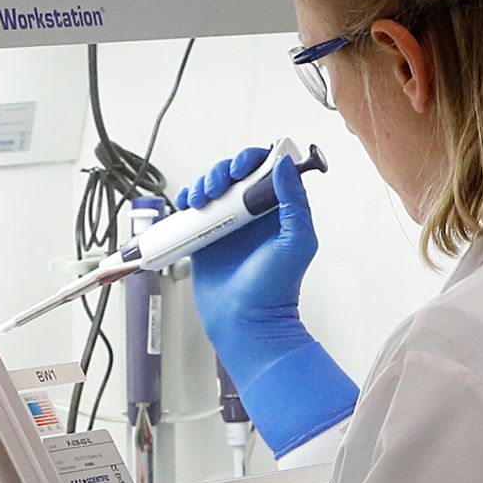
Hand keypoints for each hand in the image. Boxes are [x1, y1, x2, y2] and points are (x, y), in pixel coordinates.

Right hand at [176, 148, 317, 371]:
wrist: (245, 321)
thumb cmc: (275, 290)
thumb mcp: (296, 242)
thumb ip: (294, 201)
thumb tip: (285, 164)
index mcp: (278, 210)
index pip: (266, 170)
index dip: (251, 161)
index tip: (241, 170)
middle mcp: (253, 213)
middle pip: (234, 174)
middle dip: (221, 172)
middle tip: (217, 189)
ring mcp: (228, 223)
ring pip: (212, 188)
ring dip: (203, 184)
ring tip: (201, 200)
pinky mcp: (206, 236)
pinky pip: (193, 209)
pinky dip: (186, 199)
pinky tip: (186, 205)